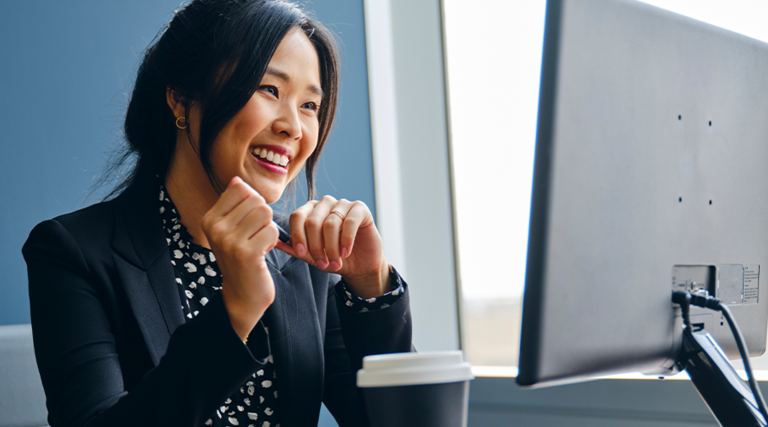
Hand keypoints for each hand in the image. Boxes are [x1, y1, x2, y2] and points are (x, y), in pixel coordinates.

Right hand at [201, 176, 278, 340]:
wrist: (242, 294)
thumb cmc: (241, 258)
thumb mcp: (231, 230)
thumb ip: (234, 205)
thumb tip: (236, 180)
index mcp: (210, 219)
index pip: (240, 188)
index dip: (253, 203)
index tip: (248, 223)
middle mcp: (215, 228)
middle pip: (256, 200)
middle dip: (262, 217)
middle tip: (255, 236)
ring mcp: (228, 241)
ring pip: (265, 213)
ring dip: (268, 228)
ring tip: (259, 243)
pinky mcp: (246, 253)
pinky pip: (272, 230)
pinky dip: (273, 240)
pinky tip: (263, 252)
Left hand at [276, 196, 389, 298]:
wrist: (360, 266)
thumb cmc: (334, 259)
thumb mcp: (312, 257)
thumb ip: (295, 248)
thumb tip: (274, 242)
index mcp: (310, 211)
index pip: (297, 216)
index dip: (298, 236)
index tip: (301, 253)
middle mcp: (325, 203)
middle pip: (312, 221)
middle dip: (316, 247)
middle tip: (322, 264)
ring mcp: (343, 203)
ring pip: (330, 223)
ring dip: (331, 248)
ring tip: (335, 263)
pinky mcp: (360, 208)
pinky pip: (349, 222)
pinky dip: (346, 240)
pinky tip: (345, 253)